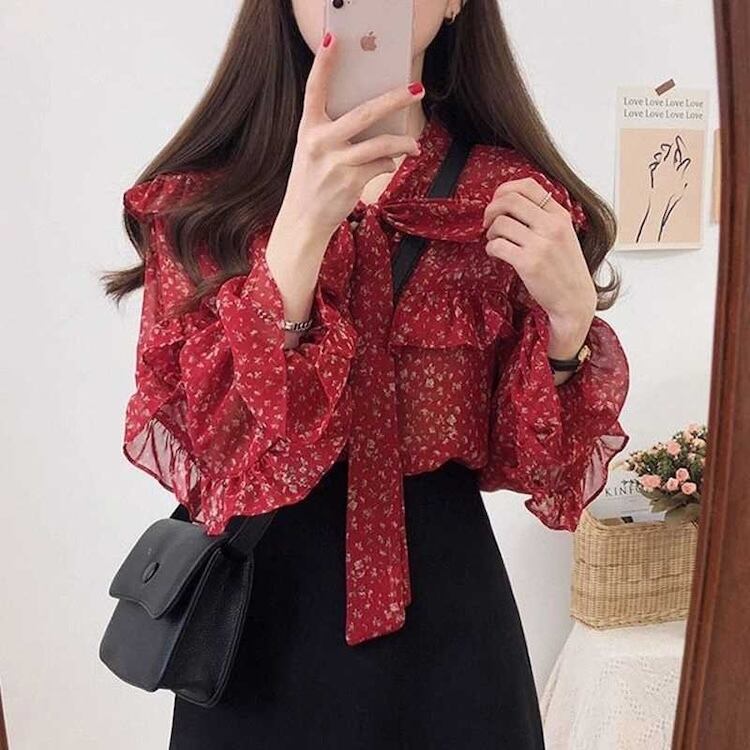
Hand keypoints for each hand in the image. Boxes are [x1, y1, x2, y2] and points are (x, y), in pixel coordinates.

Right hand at [264, 30, 424, 347]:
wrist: (303, 221)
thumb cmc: (312, 181)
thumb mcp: (316, 152)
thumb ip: (339, 133)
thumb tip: (380, 121)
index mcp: (307, 128)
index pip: (315, 89)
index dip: (324, 63)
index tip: (334, 38)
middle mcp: (318, 142)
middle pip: (363, 114)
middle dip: (393, 100)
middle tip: (415, 89)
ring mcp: (335, 163)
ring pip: (380, 144)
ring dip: (403, 144)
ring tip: (414, 145)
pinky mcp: (350, 182)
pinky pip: (380, 167)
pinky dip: (388, 166)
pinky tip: (387, 168)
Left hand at [482, 177, 596, 357]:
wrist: (574, 299)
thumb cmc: (565, 269)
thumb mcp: (563, 234)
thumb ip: (544, 217)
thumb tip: (509, 203)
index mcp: (560, 215)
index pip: (528, 185)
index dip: (505, 189)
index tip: (497, 201)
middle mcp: (552, 226)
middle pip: (509, 200)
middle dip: (491, 209)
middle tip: (488, 222)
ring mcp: (540, 244)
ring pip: (500, 223)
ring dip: (491, 232)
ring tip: (495, 241)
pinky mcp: (528, 263)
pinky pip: (497, 246)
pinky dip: (491, 248)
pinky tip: (496, 254)